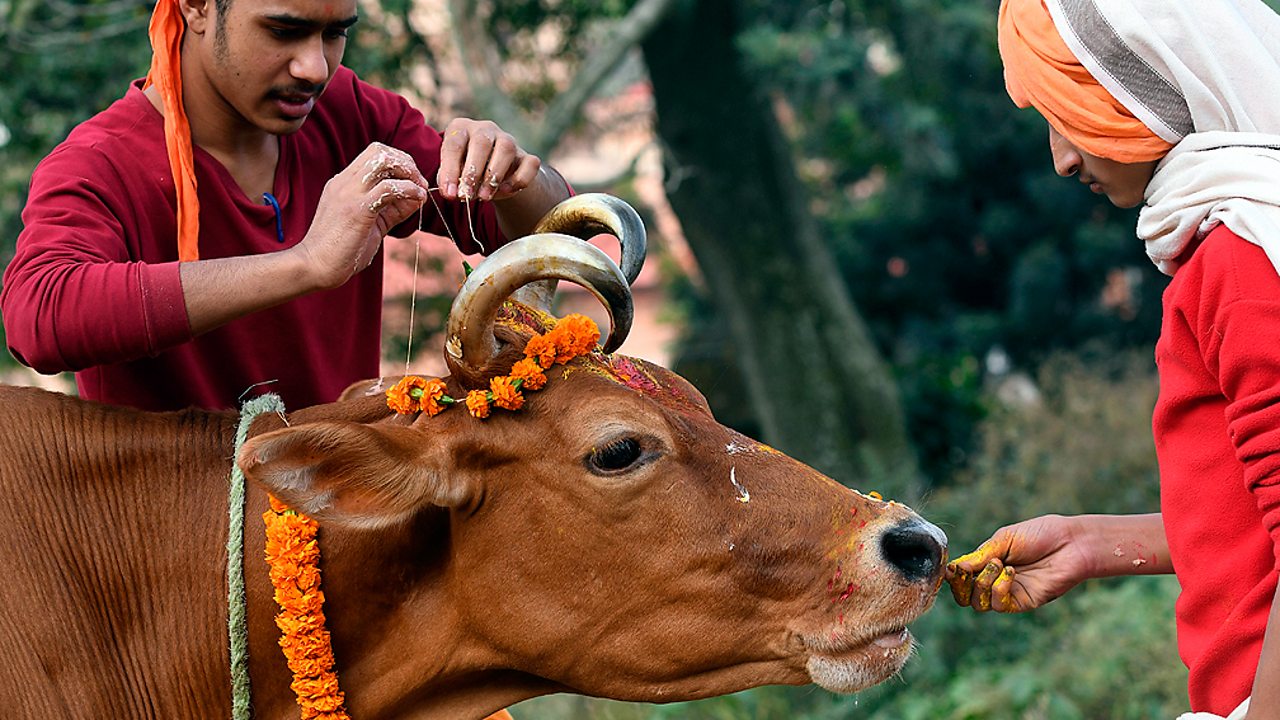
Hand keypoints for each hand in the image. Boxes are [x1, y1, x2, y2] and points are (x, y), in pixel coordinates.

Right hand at [296, 142, 429, 289]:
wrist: (313, 266)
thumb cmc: (341, 250)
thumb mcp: (370, 223)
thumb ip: (391, 209)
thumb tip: (418, 198)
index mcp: (344, 182)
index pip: (374, 154)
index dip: (399, 161)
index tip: (414, 181)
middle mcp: (345, 182)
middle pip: (380, 150)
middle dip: (406, 162)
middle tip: (420, 182)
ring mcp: (349, 193)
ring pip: (384, 161)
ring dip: (409, 172)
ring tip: (420, 191)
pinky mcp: (357, 209)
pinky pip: (388, 188)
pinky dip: (409, 190)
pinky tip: (417, 200)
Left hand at [436, 118, 540, 202]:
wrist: (491, 175)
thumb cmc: (465, 171)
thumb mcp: (453, 174)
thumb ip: (450, 182)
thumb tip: (451, 193)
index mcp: (461, 129)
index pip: (453, 145)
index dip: (450, 170)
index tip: (449, 193)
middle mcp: (485, 129)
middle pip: (481, 142)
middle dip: (473, 171)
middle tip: (467, 195)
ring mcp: (507, 139)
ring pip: (506, 148)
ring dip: (494, 175)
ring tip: (485, 196)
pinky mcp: (525, 155)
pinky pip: (530, 163)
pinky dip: (519, 179)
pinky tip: (506, 191)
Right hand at [945, 515, 1092, 612]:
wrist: (1070, 543)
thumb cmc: (1040, 534)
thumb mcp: (1004, 539)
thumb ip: (980, 556)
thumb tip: (952, 569)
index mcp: (987, 563)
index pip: (960, 577)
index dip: (952, 575)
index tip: (952, 567)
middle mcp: (995, 581)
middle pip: (964, 597)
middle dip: (960, 585)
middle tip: (967, 571)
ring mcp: (1008, 593)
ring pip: (978, 603)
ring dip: (982, 583)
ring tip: (998, 565)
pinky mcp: (1023, 602)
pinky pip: (999, 604)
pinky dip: (999, 589)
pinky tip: (1011, 572)